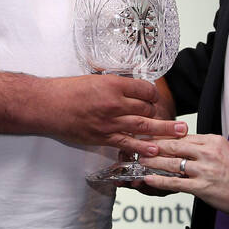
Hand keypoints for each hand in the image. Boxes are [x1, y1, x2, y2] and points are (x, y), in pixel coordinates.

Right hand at [46, 75, 186, 156]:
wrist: (47, 105)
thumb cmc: (65, 90)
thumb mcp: (92, 78)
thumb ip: (111, 84)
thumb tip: (126, 87)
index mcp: (112, 84)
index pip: (144, 89)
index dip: (152, 94)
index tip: (153, 97)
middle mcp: (114, 102)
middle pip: (146, 107)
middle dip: (157, 112)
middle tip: (169, 116)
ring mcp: (109, 121)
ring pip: (143, 125)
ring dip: (164, 129)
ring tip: (181, 132)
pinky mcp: (102, 137)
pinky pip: (127, 143)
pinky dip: (143, 147)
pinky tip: (156, 150)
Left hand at [137, 134, 228, 213]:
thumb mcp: (223, 151)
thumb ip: (204, 147)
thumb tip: (183, 144)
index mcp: (213, 141)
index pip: (183, 136)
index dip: (164, 136)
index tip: (151, 137)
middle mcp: (208, 153)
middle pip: (174, 146)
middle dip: (154, 146)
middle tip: (139, 146)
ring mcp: (204, 170)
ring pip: (171, 163)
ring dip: (152, 162)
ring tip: (140, 161)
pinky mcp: (201, 187)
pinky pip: (175, 182)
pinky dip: (159, 180)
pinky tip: (148, 179)